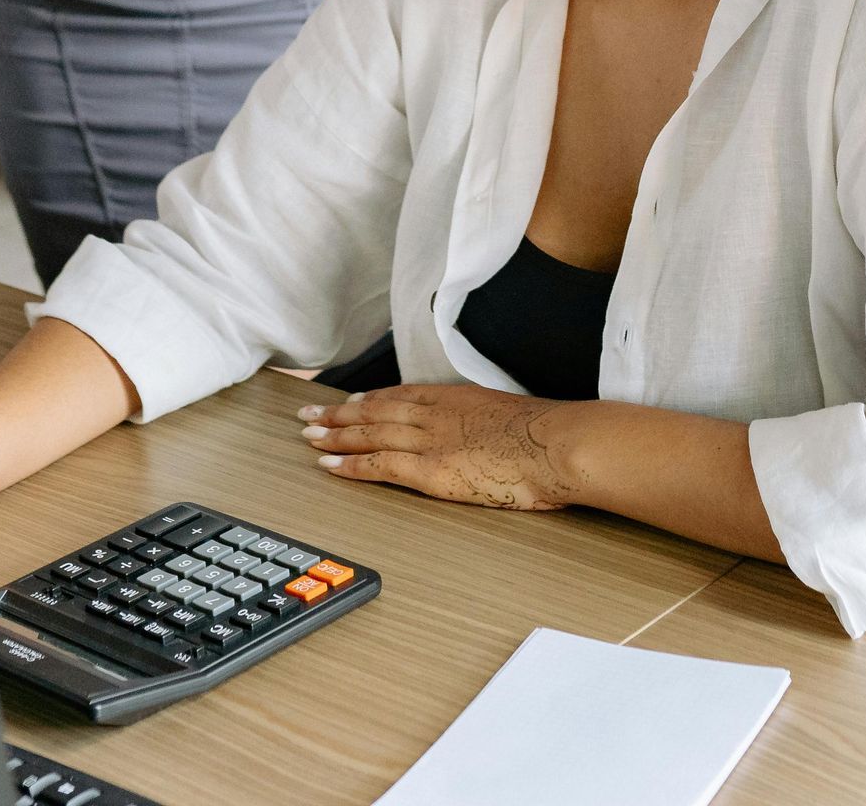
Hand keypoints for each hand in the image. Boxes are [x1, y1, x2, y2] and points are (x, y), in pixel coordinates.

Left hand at [297, 384, 580, 511]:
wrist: (556, 444)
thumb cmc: (548, 437)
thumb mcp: (516, 418)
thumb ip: (494, 425)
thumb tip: (495, 437)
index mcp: (459, 399)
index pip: (404, 395)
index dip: (372, 399)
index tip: (351, 401)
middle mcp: (438, 413)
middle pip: (378, 410)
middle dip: (341, 413)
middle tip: (310, 414)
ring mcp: (431, 439)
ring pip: (370, 432)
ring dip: (335, 435)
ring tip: (309, 435)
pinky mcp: (429, 469)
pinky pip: (379, 465)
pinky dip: (351, 464)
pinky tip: (329, 466)